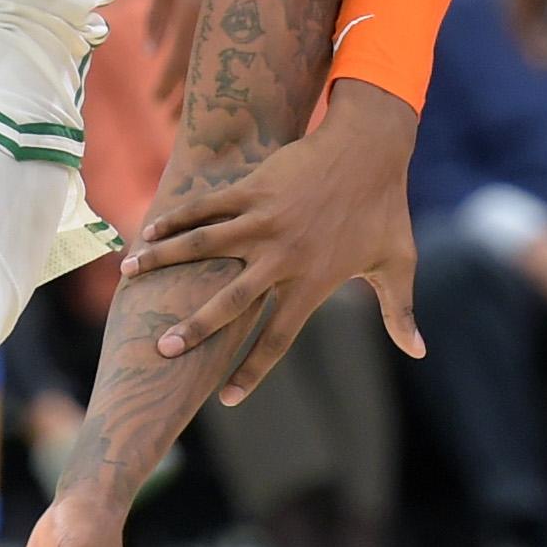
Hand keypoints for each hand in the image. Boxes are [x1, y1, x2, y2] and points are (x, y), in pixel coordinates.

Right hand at [122, 82, 424, 402]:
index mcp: (314, 282)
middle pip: (231, 301)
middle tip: (162, 349)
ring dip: (164, 260)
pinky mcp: (254, 188)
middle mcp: (284, 256)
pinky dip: (177, 219)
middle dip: (195, 328)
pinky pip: (207, 207)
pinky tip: (149, 231)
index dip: (251, 372)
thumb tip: (418, 351)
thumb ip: (401, 311)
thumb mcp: (398, 262)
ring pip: (204, 247)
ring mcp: (265, 220)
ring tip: (129, 273)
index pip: (278, 338)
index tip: (226, 399)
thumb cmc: (385, 208)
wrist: (371, 147)